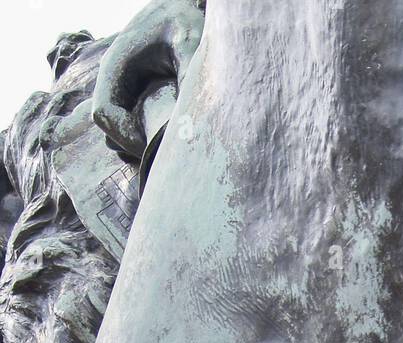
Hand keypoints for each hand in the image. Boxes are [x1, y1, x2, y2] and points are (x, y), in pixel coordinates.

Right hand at [92, 0, 204, 157]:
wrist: (184, 7)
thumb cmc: (186, 21)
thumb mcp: (190, 45)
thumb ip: (189, 78)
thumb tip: (190, 121)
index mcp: (117, 66)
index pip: (103, 114)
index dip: (124, 138)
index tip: (152, 149)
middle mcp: (115, 80)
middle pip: (108, 129)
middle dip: (132, 147)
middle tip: (163, 159)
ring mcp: (124, 89)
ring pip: (117, 132)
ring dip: (137, 147)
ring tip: (166, 154)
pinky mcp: (136, 97)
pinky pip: (130, 126)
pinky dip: (144, 140)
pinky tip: (168, 145)